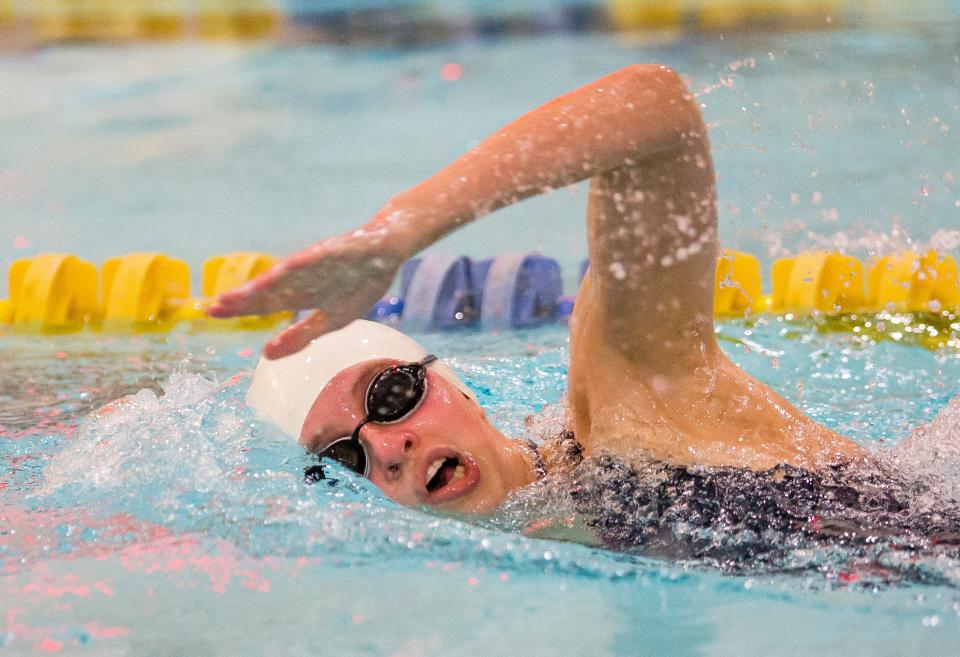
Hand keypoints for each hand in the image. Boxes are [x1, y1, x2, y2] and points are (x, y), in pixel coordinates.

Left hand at [207, 233, 403, 358]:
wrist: (388, 249)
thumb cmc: (360, 283)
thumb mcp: (332, 320)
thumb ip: (301, 336)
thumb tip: (266, 355)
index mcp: (301, 293)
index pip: (265, 302)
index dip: (239, 308)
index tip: (210, 312)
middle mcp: (304, 277)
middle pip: (270, 289)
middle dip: (243, 298)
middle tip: (212, 306)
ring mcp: (320, 262)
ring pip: (290, 274)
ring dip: (268, 283)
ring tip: (245, 292)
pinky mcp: (340, 249)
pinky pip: (322, 257)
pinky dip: (306, 262)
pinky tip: (289, 267)